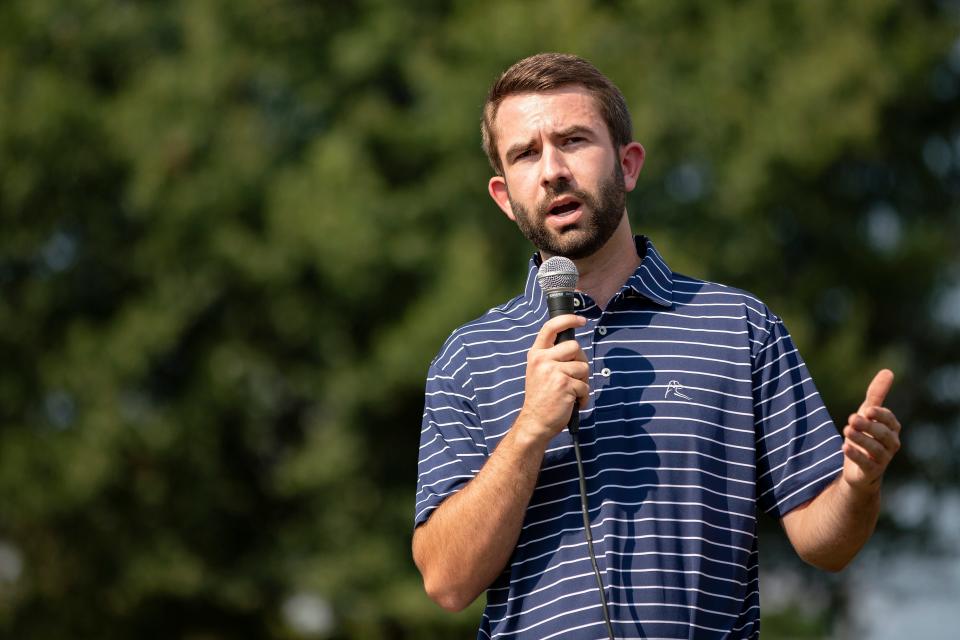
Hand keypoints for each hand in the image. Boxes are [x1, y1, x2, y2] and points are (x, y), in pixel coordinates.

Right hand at [518, 314, 589, 442]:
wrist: (535, 422)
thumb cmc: (541, 398)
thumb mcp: (539, 371)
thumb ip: (552, 357)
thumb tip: (575, 347)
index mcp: (536, 354)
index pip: (551, 327)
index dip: (568, 319)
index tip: (581, 320)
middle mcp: (542, 360)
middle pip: (575, 346)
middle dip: (580, 361)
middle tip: (574, 376)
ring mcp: (553, 371)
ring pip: (583, 367)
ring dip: (582, 381)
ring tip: (571, 392)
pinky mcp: (564, 384)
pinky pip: (584, 385)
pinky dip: (583, 396)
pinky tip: (572, 402)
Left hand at [842, 369, 901, 494]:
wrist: (859, 469)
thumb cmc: (866, 436)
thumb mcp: (868, 414)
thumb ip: (877, 395)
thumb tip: (888, 371)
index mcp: (892, 429)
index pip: (889, 420)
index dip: (880, 415)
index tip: (867, 410)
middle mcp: (891, 444)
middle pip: (883, 434)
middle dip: (868, 426)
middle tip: (851, 419)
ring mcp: (883, 459)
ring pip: (875, 448)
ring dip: (861, 439)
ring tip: (846, 430)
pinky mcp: (871, 472)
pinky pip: (866, 464)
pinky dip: (855, 455)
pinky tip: (844, 447)